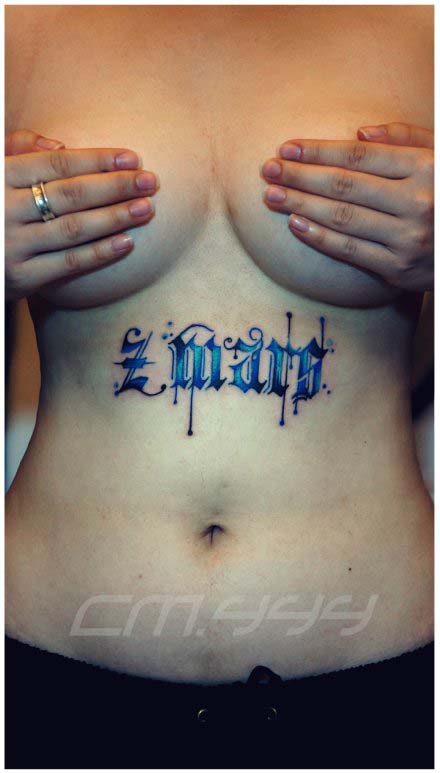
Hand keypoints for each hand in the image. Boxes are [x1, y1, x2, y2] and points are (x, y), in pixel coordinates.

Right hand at [6, 129, 157, 300]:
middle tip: (151, 182)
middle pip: (70, 194)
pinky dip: (99, 253)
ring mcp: (12, 246)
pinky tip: (126, 243)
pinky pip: (68, 264)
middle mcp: (3, 209)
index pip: (56, 165)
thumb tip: (59, 146)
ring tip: (146, 209)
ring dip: (115, 217)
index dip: (97, 160)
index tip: (132, 158)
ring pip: (73, 229)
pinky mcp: (20, 278)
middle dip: (115, 186)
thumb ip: (17, 150)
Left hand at [262, 122, 433, 292]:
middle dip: (301, 175)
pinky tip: (296, 224)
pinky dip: (320, 237)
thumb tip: (359, 132)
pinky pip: (351, 251)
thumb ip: (406, 139)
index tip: (287, 147)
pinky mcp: (398, 269)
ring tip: (273, 195)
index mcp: (425, 168)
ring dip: (302, 205)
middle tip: (268, 170)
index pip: (361, 156)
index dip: (320, 150)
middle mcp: (416, 201)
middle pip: (345, 185)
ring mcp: (407, 238)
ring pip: (343, 218)